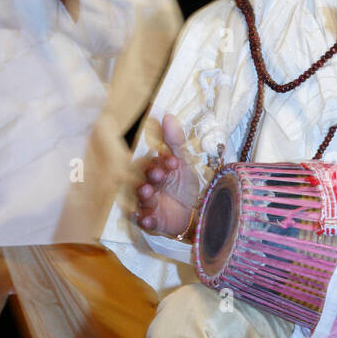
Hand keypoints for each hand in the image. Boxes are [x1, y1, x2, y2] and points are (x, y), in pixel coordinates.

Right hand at [135, 114, 202, 238]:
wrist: (196, 213)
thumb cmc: (184, 186)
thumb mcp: (183, 163)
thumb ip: (175, 141)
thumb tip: (167, 116)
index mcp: (153, 170)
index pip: (152, 161)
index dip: (162, 161)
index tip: (174, 162)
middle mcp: (147, 185)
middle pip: (142, 177)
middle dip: (149, 175)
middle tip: (158, 174)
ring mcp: (147, 203)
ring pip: (140, 197)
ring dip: (143, 194)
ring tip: (148, 190)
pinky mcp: (150, 221)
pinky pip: (143, 220)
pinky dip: (144, 220)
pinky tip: (148, 218)